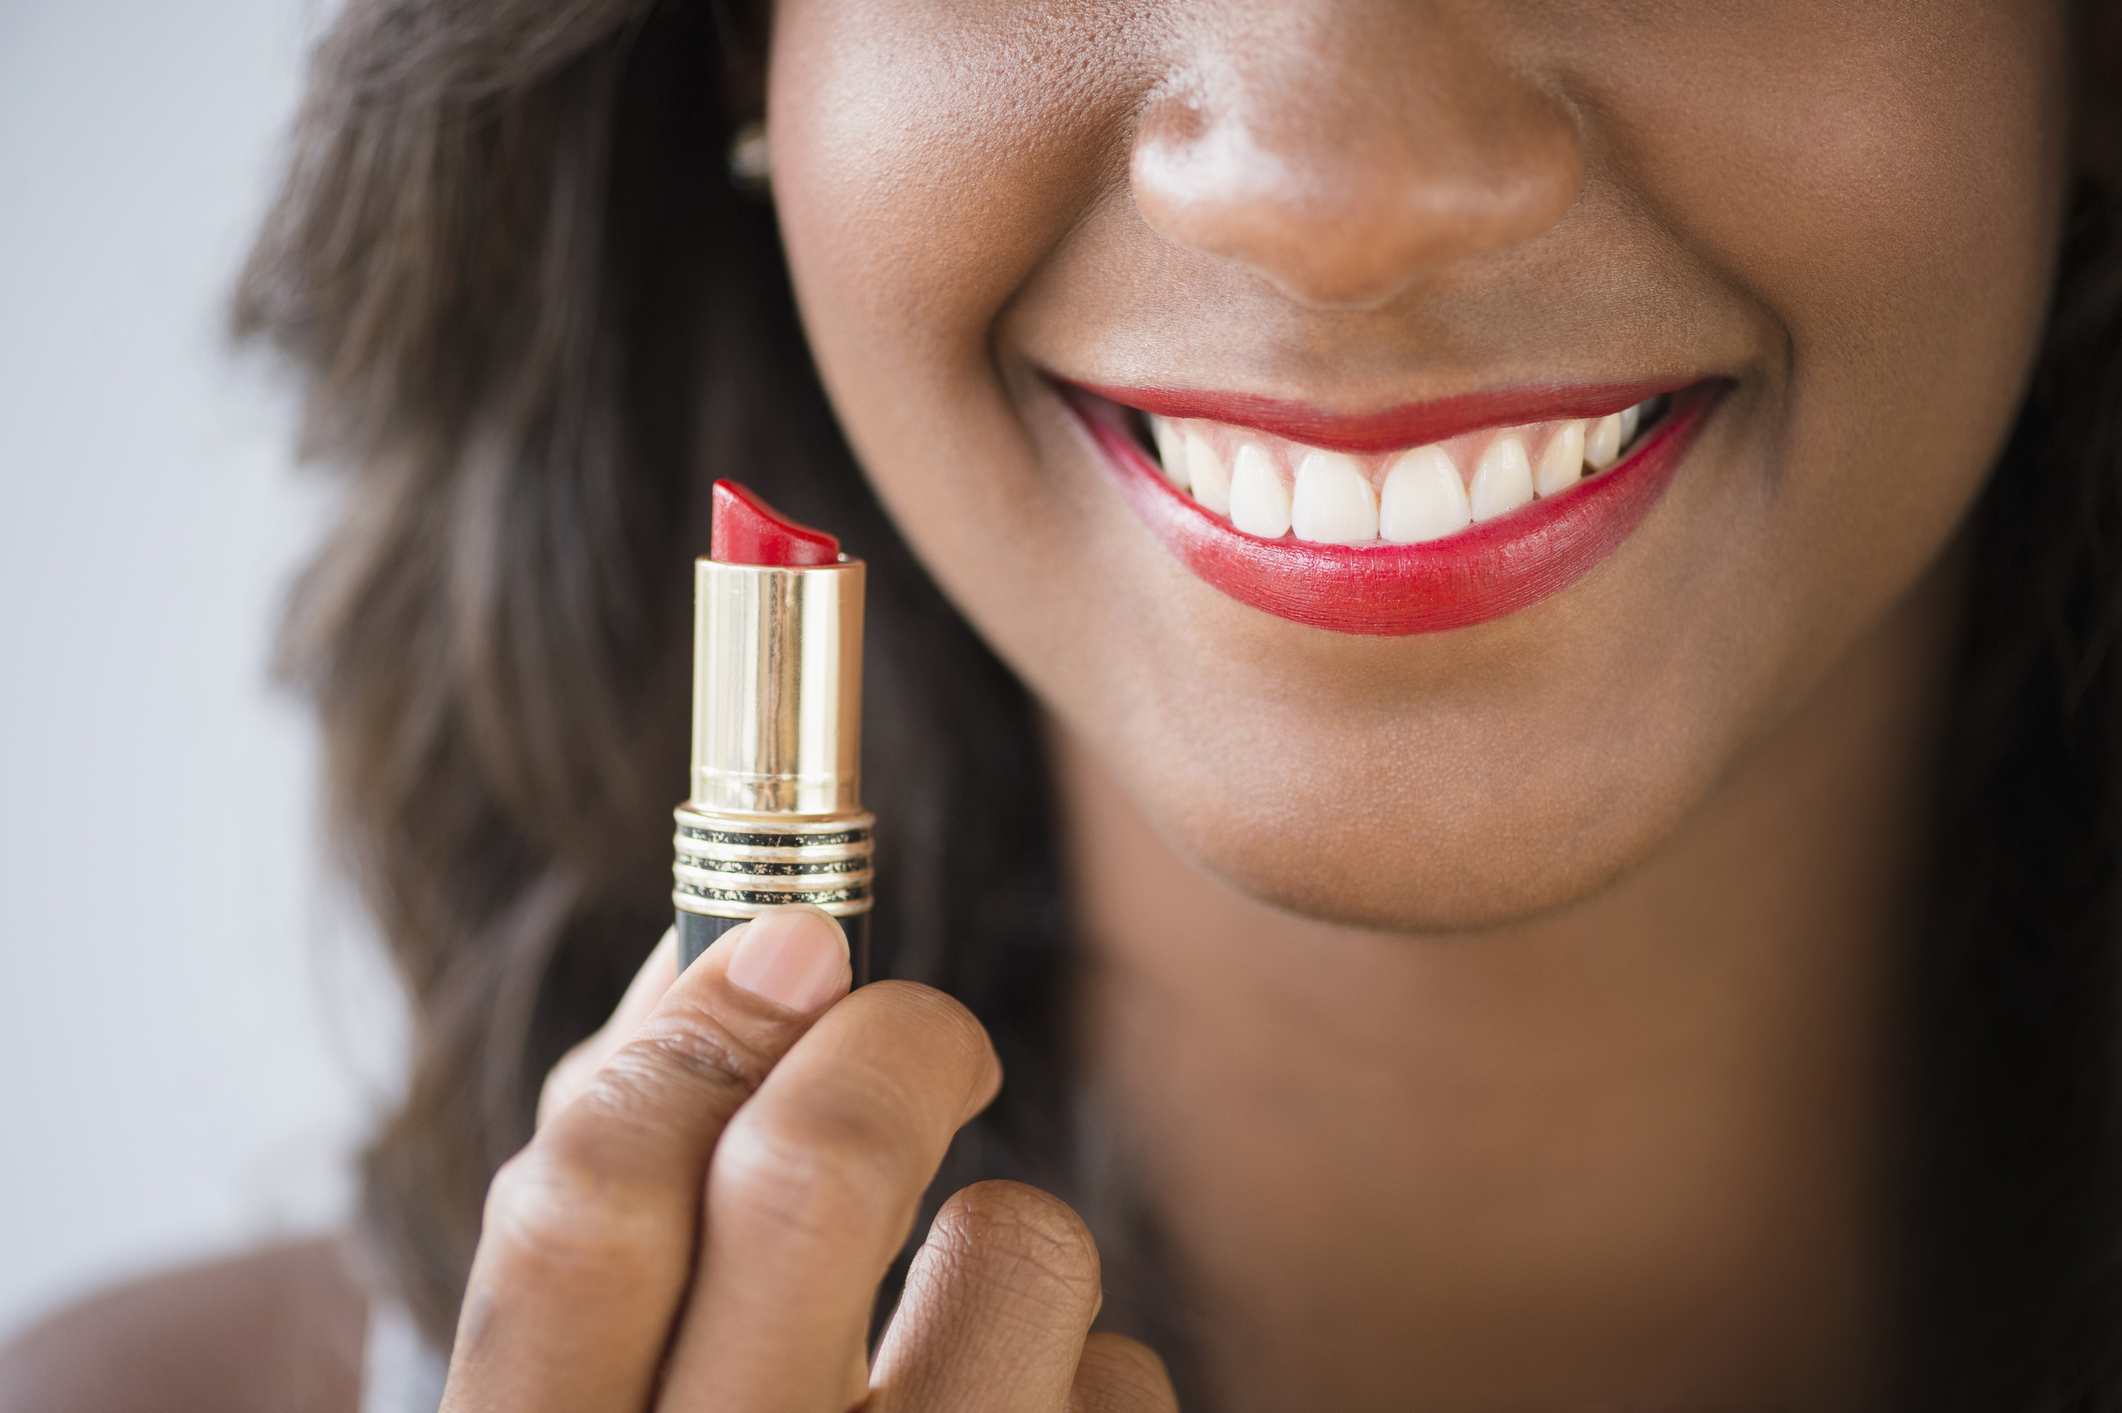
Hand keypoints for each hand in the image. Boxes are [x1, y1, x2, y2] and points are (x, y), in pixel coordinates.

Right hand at [438, 905, 1177, 1411]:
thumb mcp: (597, 1391)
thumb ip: (629, 1178)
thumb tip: (754, 942)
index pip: (586, 1204)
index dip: (697, 1032)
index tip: (797, 945)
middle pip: (814, 1172)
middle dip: (898, 1042)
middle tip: (932, 1042)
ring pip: (1017, 1244)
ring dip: (1004, 1235)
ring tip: (959, 1318)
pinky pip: (1121, 1380)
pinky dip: (1081, 1375)